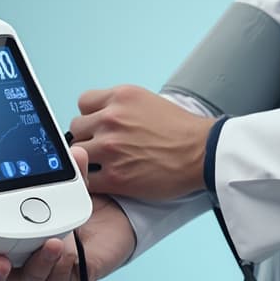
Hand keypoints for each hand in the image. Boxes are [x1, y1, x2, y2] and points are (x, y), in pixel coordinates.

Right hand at [0, 146, 135, 280]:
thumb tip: (74, 152)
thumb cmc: (75, 207)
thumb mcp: (68, 186)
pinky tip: (58, 251)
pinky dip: (51, 267)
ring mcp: (32, 272)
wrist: (112, 228)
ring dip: (7, 268)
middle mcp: (11, 256)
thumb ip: (67, 171)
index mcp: (2, 232)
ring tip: (23, 246)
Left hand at [70, 85, 216, 199]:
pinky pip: (87, 180)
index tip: (98, 126)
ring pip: (78, 154)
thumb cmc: (181, 130)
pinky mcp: (115, 176)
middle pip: (76, 128)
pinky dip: (93, 182)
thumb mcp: (148, 101)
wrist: (203, 153)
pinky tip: (107, 181)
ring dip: (88, 160)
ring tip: (105, 164)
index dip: (90, 116)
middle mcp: (112, 119)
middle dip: (88, 138)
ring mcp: (111, 148)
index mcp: (120, 97)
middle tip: (104, 148)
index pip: (83, 103)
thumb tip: (100, 114)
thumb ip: (120, 105)